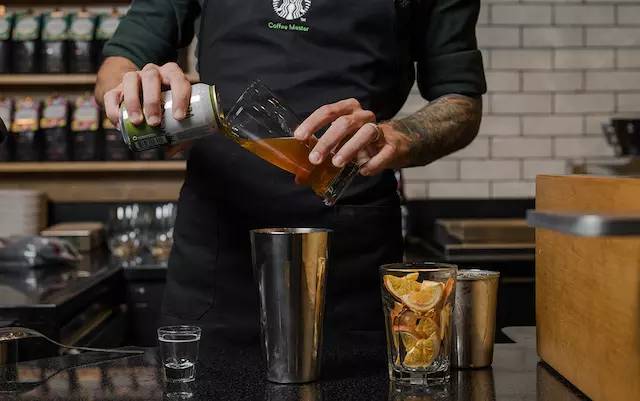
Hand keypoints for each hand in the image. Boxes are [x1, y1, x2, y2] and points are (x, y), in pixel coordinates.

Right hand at [103, 62, 191, 156]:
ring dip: (133, 102)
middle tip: (155, 122)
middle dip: (152, 101)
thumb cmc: (167, 107)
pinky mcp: (117, 88)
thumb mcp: (177, 114)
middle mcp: (152, 72)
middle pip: (151, 77)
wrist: (142, 97)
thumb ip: (180, 132)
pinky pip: (111, 94)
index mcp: (171, 75)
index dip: (180, 96)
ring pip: (130, 80)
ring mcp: (133, 77)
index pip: (178, 79)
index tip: (179, 117)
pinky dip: (113, 109)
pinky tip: (118, 123)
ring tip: (137, 122)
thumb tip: (173, 150)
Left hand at [293, 98, 408, 177]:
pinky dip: (373, 163)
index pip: (328, 111)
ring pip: (367, 132)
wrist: (393, 145)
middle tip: (314, 159)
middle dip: (327, 140)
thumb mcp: (339, 143)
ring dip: (349, 148)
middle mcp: (363, 116)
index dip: (312, 123)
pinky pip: (384, 152)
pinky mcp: (392, 145)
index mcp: (348, 110)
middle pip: (345, 122)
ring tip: (337, 163)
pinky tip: (363, 171)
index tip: (299, 137)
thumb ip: (320, 154)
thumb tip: (300, 178)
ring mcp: (380, 130)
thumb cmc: (358, 142)